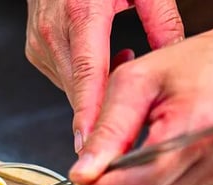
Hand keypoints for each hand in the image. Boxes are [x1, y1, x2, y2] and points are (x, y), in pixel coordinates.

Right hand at [25, 0, 183, 150]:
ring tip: (120, 59)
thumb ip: (161, 20)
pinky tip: (100, 59)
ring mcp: (41, 43)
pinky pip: (63, 78)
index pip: (87, 75)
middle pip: (78, 91)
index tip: (93, 143)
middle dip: (102, 111)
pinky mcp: (36, 50)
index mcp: (81, 12)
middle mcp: (54, 31)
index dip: (90, 113)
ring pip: (70, 88)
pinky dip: (83, 79)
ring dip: (95, 91)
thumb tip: (177, 56)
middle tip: (132, 114)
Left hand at [69, 26, 212, 184]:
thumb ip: (107, 130)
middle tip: (108, 154)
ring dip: (140, 180)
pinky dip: (162, 181)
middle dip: (117, 181)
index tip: (81, 175)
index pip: (139, 182)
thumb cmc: (194, 65)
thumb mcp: (136, 82)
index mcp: (198, 127)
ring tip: (146, 143)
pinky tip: (168, 154)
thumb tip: (82, 173)